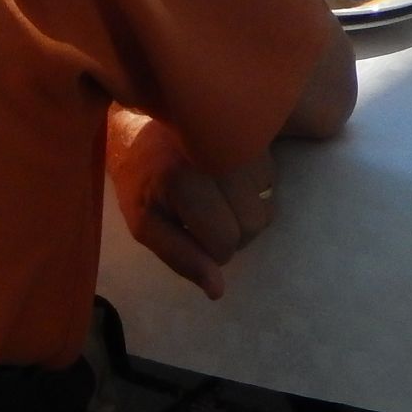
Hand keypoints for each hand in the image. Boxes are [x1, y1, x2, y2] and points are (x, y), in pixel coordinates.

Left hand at [108, 110, 275, 299]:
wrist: (142, 121)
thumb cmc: (140, 177)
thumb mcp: (144, 223)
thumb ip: (180, 258)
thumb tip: (218, 291)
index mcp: (184, 180)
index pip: (226, 242)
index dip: (211, 248)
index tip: (190, 228)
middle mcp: (216, 154)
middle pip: (254, 223)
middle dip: (232, 229)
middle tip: (204, 213)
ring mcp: (239, 137)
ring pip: (266, 199)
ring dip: (244, 204)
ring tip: (214, 187)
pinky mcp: (255, 128)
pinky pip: (271, 176)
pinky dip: (254, 183)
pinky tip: (228, 171)